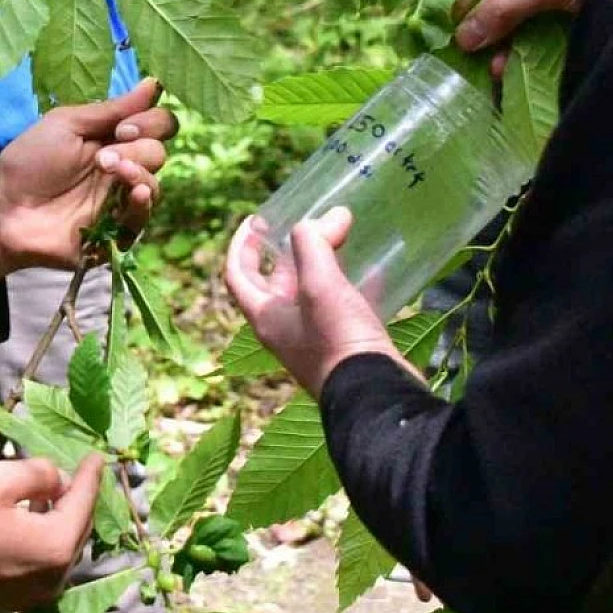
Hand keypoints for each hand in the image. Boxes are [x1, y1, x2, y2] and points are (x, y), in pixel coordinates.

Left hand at [0, 79, 177, 283]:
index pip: (156, 124)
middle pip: (158, 151)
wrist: (4, 208)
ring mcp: (118, 201)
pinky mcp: (114, 232)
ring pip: (155, 184)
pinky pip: (142, 219)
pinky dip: (143, 204)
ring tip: (109, 172)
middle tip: (104, 157)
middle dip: (138, 148)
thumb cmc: (28, 162)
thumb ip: (112, 109)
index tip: (123, 127)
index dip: (150, 122)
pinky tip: (134, 194)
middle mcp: (121, 167)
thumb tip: (154, 83)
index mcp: (111, 138)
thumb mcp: (67, 124)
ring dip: (139, 172)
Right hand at [0, 455, 103, 612]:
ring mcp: (35, 593)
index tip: (98, 456)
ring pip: (61, 548)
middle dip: (79, 499)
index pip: (83, 503)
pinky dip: (46, 539)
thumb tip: (57, 479)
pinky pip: (44, 563)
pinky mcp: (16, 598)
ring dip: (61, 519)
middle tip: (78, 473)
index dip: (90, 476)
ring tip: (55, 493)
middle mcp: (54, 576)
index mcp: (55, 546)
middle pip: (77, 529)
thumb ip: (38, 474)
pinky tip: (34, 520)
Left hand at [223, 210, 421, 396]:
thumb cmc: (338, 342)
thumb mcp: (319, 286)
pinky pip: (344, 307)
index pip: (237, 274)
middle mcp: (285, 329)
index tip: (257, 219)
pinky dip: (354, 285)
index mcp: (265, 317)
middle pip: (276, 282)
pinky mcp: (345, 345)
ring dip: (323, 264)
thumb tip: (329, 216)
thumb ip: (314, 245)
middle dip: (291, 250)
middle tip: (312, 222)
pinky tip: (375, 269)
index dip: (241, 244)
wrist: (376, 396)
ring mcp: (315, 340)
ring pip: (312, 293)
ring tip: (341, 236)